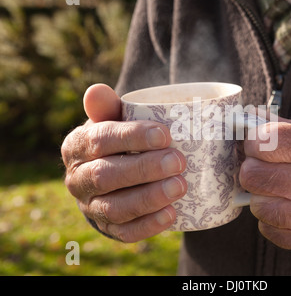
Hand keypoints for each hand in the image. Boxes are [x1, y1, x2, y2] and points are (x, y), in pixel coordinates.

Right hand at [61, 84, 186, 241]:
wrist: (113, 172)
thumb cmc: (117, 140)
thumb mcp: (111, 120)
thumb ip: (107, 107)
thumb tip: (96, 91)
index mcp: (76, 147)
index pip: (99, 140)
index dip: (131, 137)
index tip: (164, 134)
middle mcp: (77, 180)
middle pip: (106, 176)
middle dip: (144, 169)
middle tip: (178, 161)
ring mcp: (91, 208)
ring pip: (115, 208)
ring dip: (149, 198)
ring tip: (180, 186)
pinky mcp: (108, 228)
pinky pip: (125, 232)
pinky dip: (148, 225)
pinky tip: (172, 214)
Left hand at [240, 121, 290, 257]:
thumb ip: (288, 128)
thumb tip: (252, 119)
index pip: (265, 142)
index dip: (253, 142)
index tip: (257, 144)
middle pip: (254, 176)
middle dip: (252, 168)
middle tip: (264, 167)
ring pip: (258, 206)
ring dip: (262, 196)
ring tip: (279, 190)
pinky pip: (270, 231)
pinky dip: (271, 220)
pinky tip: (287, 209)